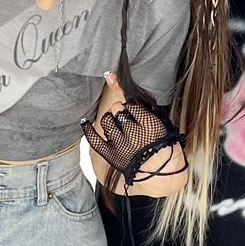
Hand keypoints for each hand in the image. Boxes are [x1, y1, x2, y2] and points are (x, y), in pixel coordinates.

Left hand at [85, 72, 186, 196]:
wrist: (159, 170)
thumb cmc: (157, 141)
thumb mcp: (156, 119)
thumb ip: (137, 101)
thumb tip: (109, 75)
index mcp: (149, 124)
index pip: (131, 104)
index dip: (132, 107)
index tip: (135, 114)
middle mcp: (134, 134)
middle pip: (117, 110)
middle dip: (121, 112)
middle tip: (129, 124)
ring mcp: (121, 145)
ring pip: (106, 120)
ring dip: (110, 121)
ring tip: (119, 130)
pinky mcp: (111, 155)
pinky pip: (94, 139)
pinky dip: (88, 129)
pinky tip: (85, 122)